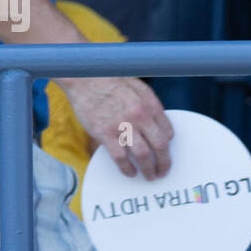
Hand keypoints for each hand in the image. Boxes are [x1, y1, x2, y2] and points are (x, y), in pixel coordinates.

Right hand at [58, 76, 173, 178]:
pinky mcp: (105, 133)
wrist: (82, 75)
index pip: (168, 132)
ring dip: (149, 170)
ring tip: (150, 176)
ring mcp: (122, 126)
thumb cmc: (109, 80)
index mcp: (149, 105)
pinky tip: (130, 172)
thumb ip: (149, 105)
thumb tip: (160, 125)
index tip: (164, 151)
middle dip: (164, 163)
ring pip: (144, 156)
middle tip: (163, 172)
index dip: (168, 144)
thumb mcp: (137, 87)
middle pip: (160, 147)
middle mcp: (139, 116)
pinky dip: (128, 169)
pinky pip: (121, 159)